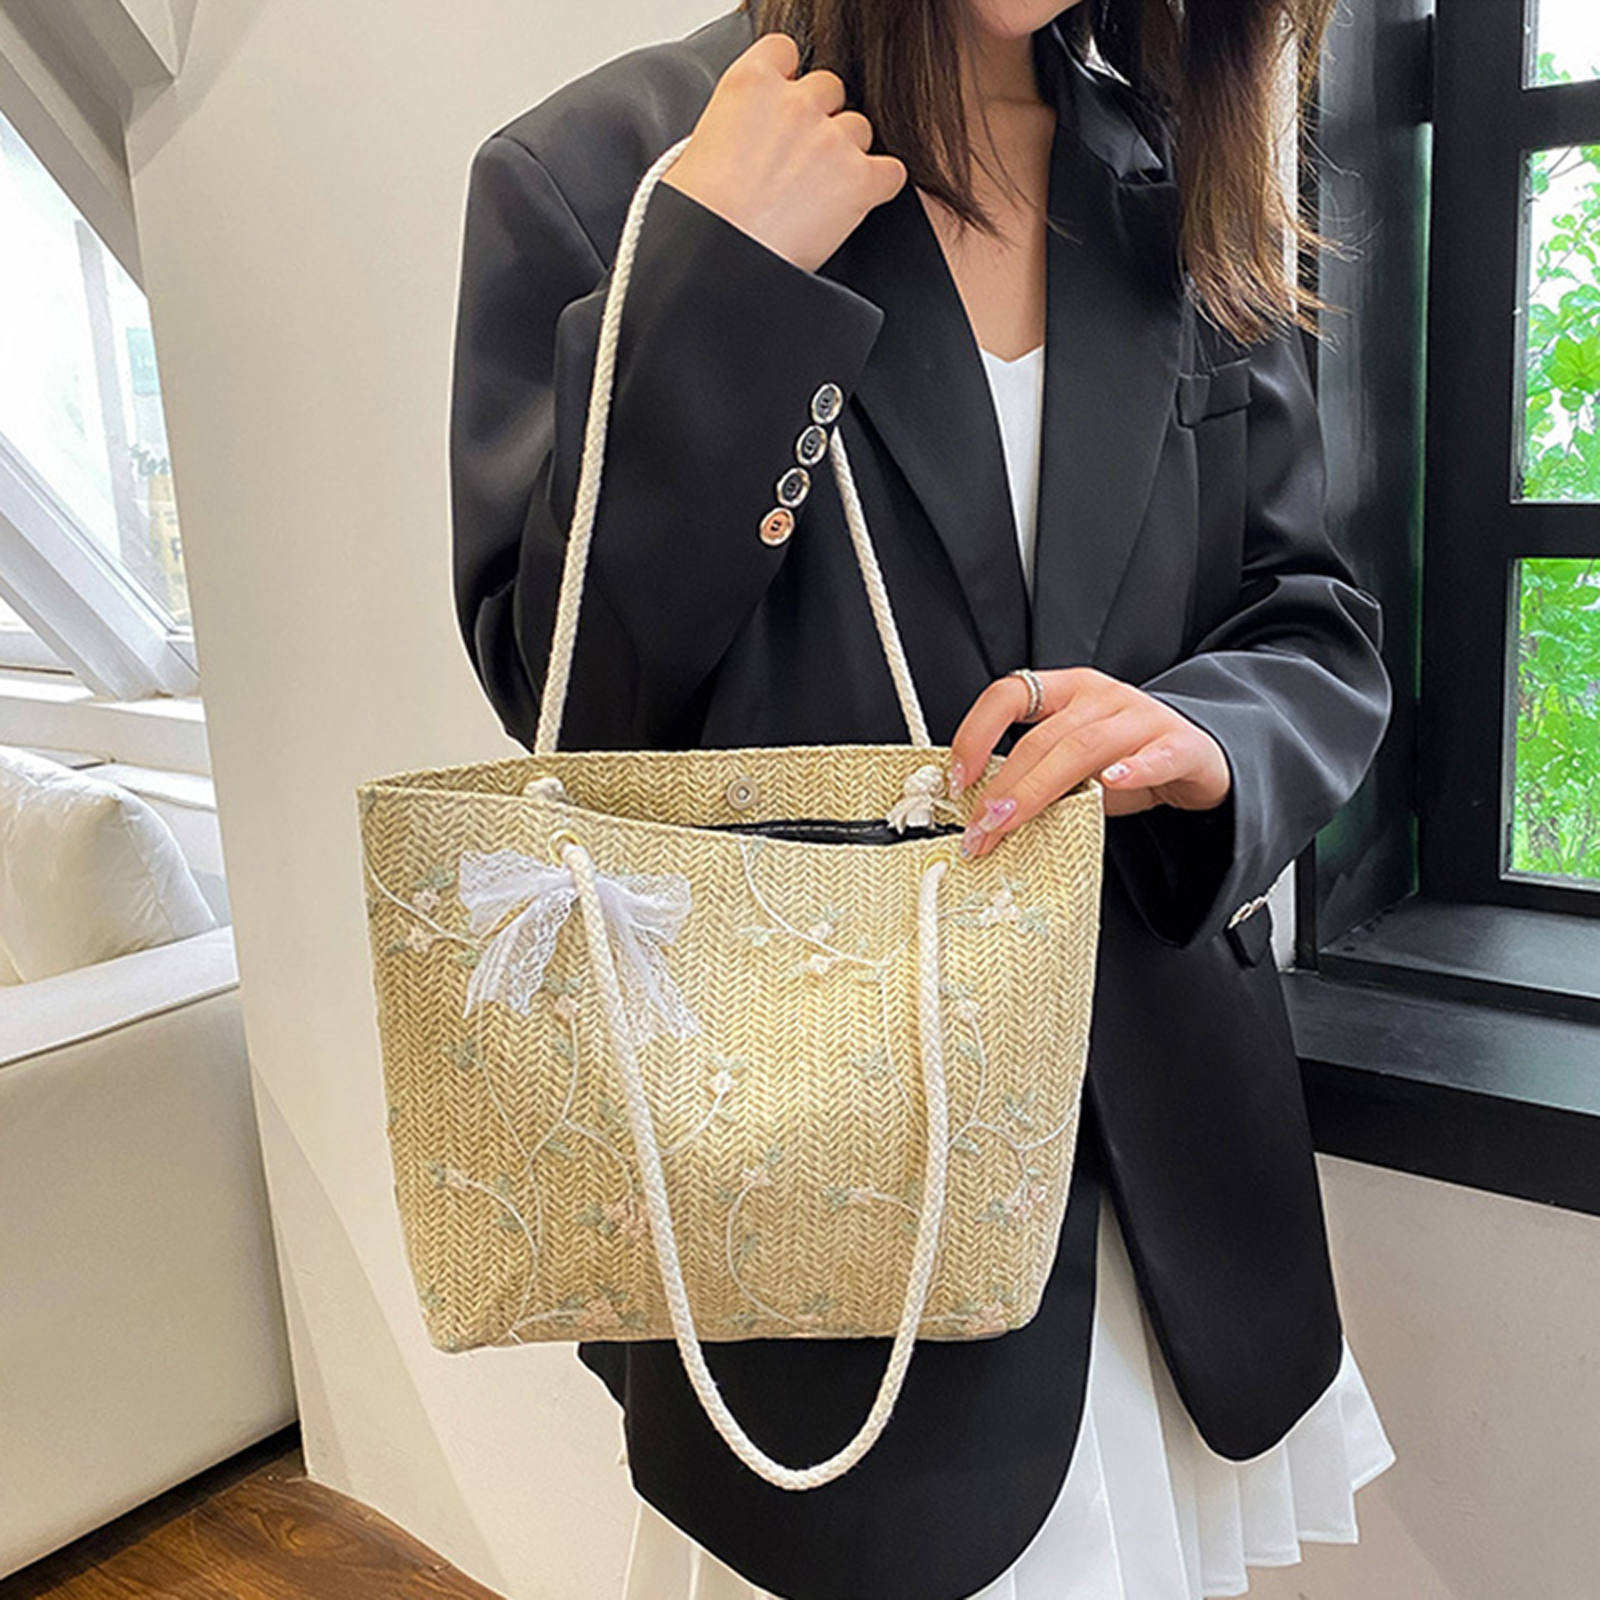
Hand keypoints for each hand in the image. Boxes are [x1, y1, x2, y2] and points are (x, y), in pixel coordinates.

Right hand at [660, 31, 907, 273]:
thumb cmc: (699, 220)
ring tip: (819, 194)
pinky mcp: (861, 180)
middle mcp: (795, 103)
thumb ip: (733, 122)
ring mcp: (832, 140)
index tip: (783, 106)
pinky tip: (852, 207)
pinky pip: (891, 172)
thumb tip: (743, 135)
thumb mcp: (694, 149)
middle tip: (800, 163)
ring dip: (847, 155)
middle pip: (829, 89)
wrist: (719, 263)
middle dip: (819, 121)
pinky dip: (878, 188)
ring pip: (859, 129)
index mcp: (750, 84)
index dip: (788, 82)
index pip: (785, 51)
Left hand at [948, 667, 1231, 859]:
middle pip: (1042, 737)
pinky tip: (1111, 782)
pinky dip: (1133, 768)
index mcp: (1067, 691)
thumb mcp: (1076, 763)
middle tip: (979, 827)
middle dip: (1003, 787)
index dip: (976, 733)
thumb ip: (1038, 776)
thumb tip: (984, 816)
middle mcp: (1100, 696)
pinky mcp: (1181, 744)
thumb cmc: (1129, 758)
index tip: (957, 777)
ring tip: (1012, 821)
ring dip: (1040, 789)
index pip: (1009, 695)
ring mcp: (1141, 717)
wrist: (1199, 758)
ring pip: (1084, 747)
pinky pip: (1156, 755)